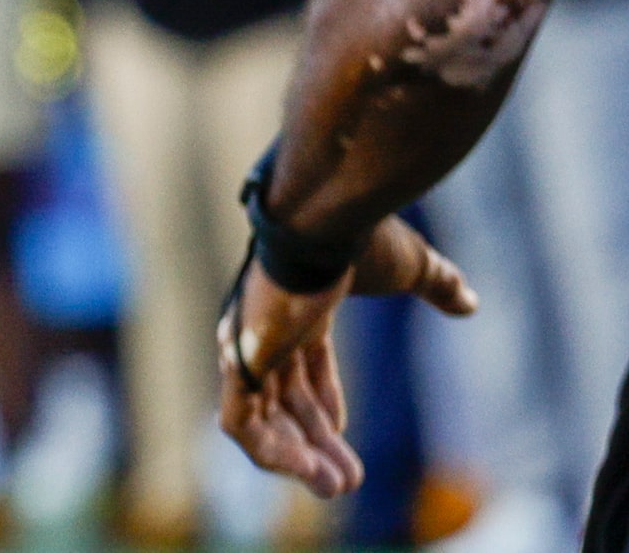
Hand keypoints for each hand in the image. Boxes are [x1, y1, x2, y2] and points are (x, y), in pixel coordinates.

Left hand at [217, 220, 475, 497]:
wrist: (323, 220)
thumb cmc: (361, 235)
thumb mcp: (410, 267)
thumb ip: (437, 285)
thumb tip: (469, 301)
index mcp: (296, 305)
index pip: (300, 363)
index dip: (321, 401)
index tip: (342, 434)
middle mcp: (265, 326)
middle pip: (284, 396)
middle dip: (314, 440)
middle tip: (346, 480)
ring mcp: (248, 343)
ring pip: (262, 417)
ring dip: (297, 457)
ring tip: (336, 488)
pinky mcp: (239, 360)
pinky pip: (240, 422)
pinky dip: (270, 452)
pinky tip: (305, 472)